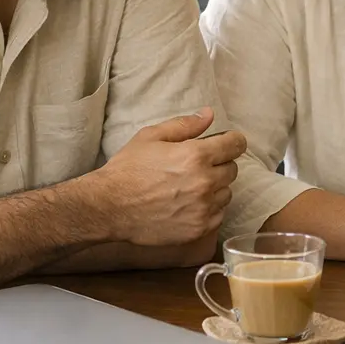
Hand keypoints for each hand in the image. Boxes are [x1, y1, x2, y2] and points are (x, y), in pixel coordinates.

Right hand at [80, 108, 246, 245]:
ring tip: (191, 188)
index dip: (231, 142)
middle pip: (233, 169)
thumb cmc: (128, 169)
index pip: (236, 145)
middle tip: (197, 167)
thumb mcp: (151, 137)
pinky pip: (218, 215)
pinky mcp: (199, 229)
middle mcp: (205, 182)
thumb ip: (185, 125)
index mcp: (196, 155)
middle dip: (219, 165)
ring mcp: (203, 208)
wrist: (108, 208)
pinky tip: (189, 205)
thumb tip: (210, 114)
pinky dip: (209, 210)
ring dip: (215, 188)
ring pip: (227, 193)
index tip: (225, 145)